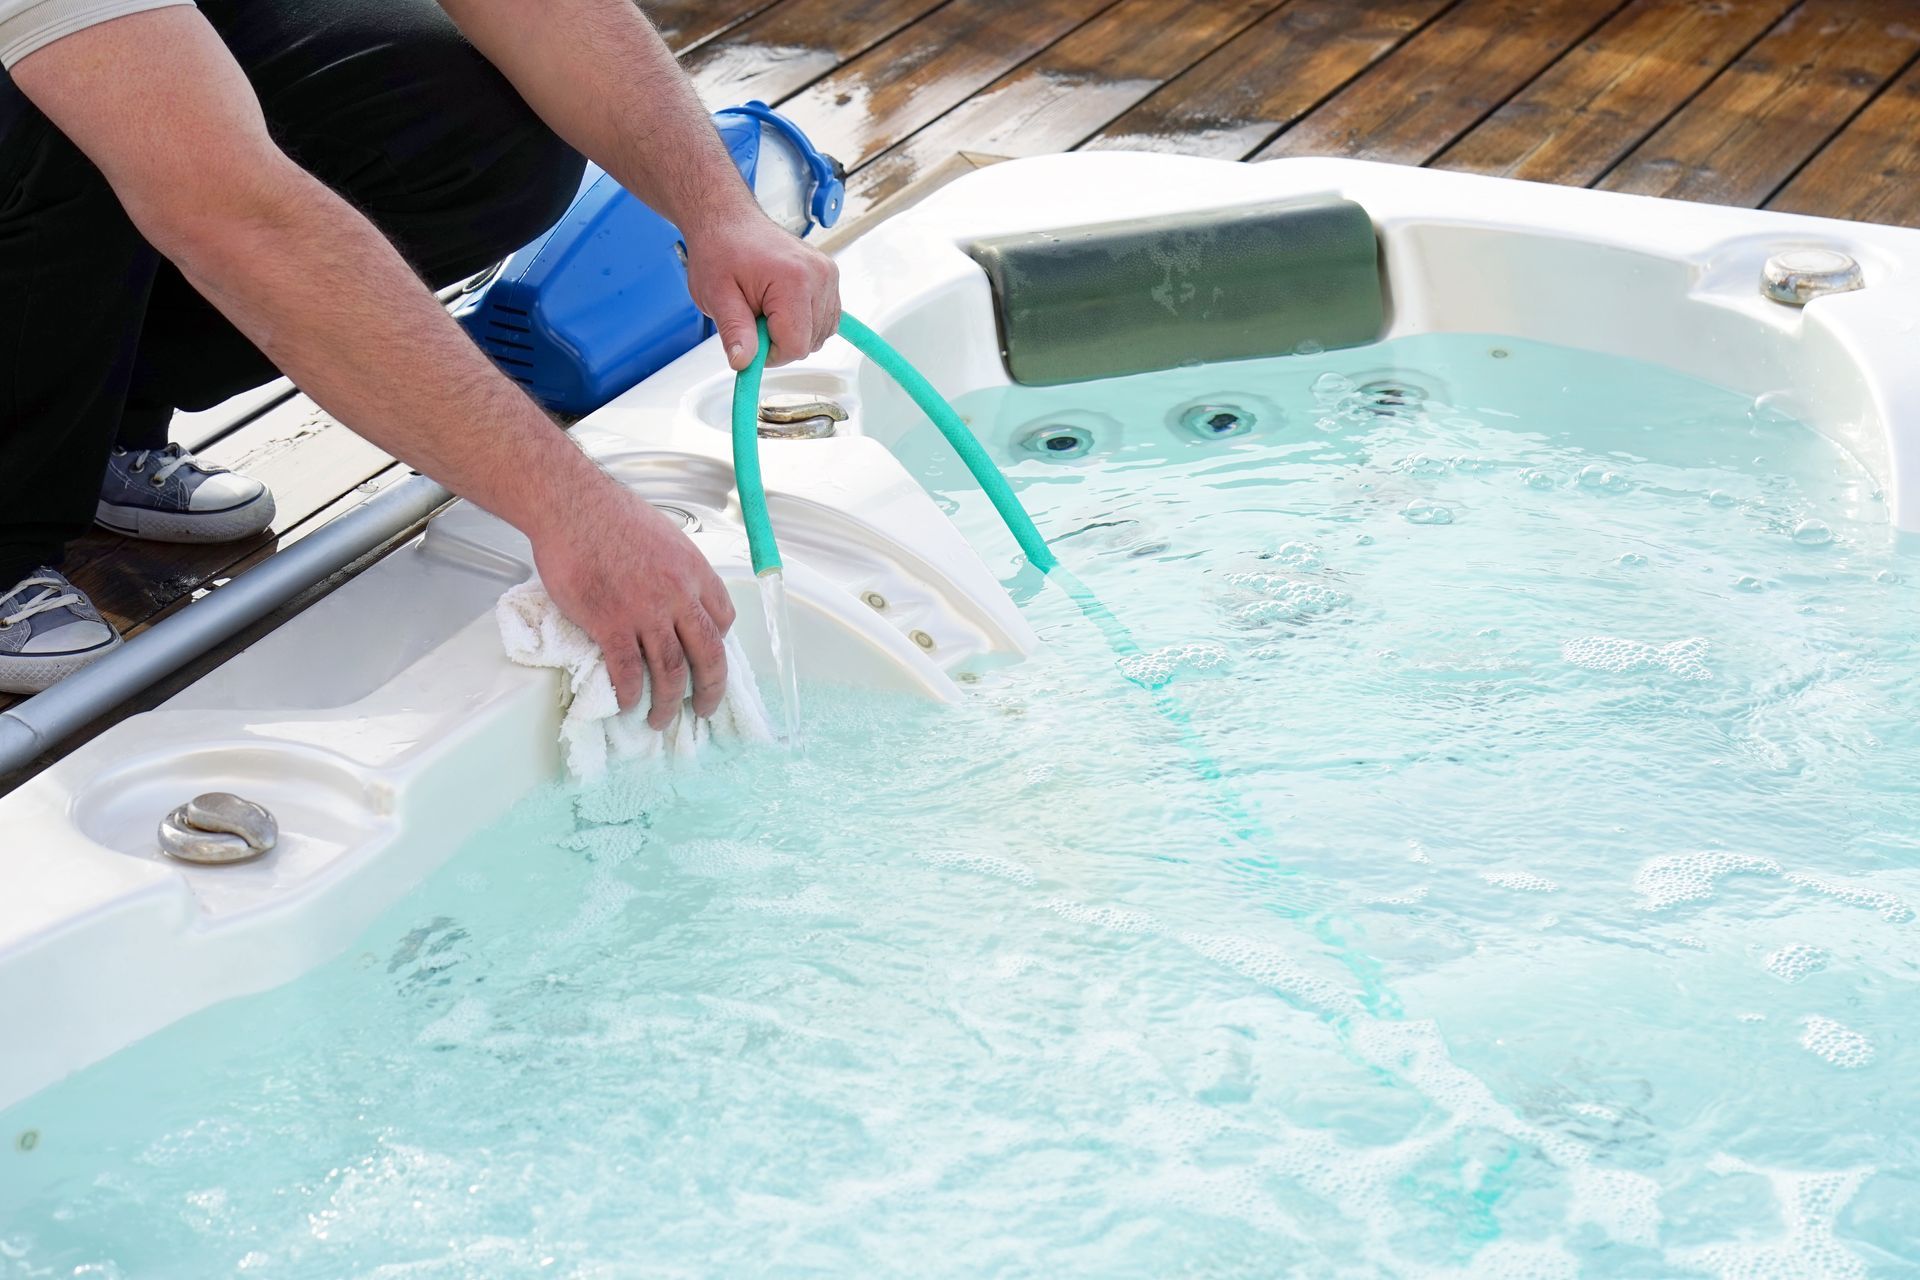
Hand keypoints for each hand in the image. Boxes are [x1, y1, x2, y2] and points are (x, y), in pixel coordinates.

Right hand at [530, 476, 737, 727]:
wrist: (570, 505)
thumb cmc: (609, 514)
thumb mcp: (663, 536)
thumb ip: (674, 569)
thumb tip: (671, 590)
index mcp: (695, 571)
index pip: (724, 618)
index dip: (719, 644)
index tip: (709, 658)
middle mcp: (678, 595)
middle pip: (709, 655)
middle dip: (711, 690)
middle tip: (705, 709)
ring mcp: (646, 612)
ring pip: (671, 671)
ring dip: (669, 702)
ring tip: (661, 719)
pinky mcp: (611, 623)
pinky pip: (628, 670)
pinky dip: (631, 693)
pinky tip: (629, 704)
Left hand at [683, 208, 839, 370]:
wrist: (728, 219)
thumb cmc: (720, 250)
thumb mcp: (717, 295)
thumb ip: (734, 332)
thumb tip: (743, 363)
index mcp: (793, 280)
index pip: (795, 346)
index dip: (770, 353)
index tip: (751, 337)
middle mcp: (819, 275)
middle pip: (810, 342)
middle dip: (779, 340)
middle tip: (754, 314)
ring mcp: (827, 275)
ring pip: (820, 334)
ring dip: (792, 331)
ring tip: (766, 306)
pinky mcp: (829, 276)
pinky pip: (825, 319)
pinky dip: (804, 322)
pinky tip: (782, 306)